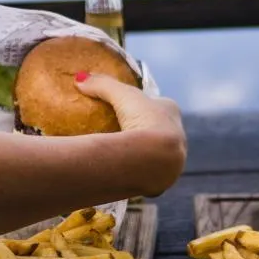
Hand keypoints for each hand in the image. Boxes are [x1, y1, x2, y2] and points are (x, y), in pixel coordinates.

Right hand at [76, 72, 186, 193]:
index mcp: (171, 112)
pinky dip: (140, 172)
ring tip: (123, 156)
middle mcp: (179, 135)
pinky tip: (126, 173)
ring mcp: (173, 159)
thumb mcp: (122, 95)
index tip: (127, 108)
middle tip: (123, 133)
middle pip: (158, 129)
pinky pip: (149, 173)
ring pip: (157, 153)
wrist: (156, 158)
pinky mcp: (163, 180)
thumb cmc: (143, 119)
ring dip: (144, 154)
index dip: (142, 105)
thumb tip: (80, 79)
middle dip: (145, 131)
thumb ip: (102, 84)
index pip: (157, 105)